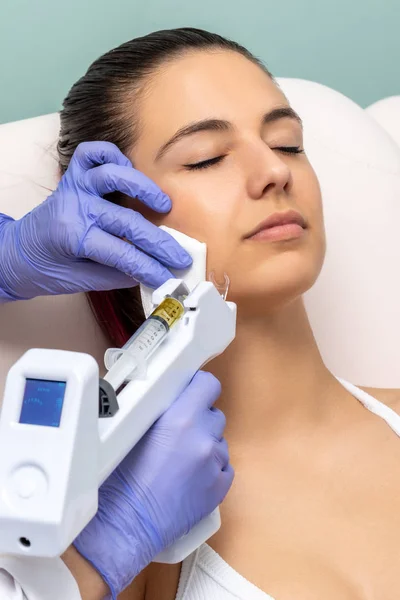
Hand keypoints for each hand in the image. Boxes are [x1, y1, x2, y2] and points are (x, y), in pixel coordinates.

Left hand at [0, 141, 191, 300]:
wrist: (15, 253)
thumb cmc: (45, 268)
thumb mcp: (79, 282)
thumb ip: (114, 276)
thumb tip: (148, 274)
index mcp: (73, 238)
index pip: (123, 255)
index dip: (150, 269)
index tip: (169, 279)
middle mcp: (75, 209)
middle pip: (127, 222)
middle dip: (159, 243)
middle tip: (180, 256)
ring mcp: (74, 189)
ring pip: (111, 175)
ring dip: (142, 188)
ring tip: (162, 204)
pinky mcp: (73, 177)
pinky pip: (92, 154)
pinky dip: (112, 156)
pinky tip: (128, 170)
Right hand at [73, 371, 233, 598]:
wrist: (125, 523)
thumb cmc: (120, 480)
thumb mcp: (133, 430)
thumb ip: (157, 411)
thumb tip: (168, 400)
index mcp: (180, 419)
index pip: (208, 385)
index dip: (200, 387)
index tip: (193, 391)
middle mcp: (202, 439)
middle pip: (214, 414)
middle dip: (199, 420)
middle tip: (178, 432)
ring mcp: (214, 464)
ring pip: (218, 442)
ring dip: (204, 445)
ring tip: (179, 461)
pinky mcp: (220, 488)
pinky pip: (224, 467)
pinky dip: (210, 469)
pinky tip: (188, 477)